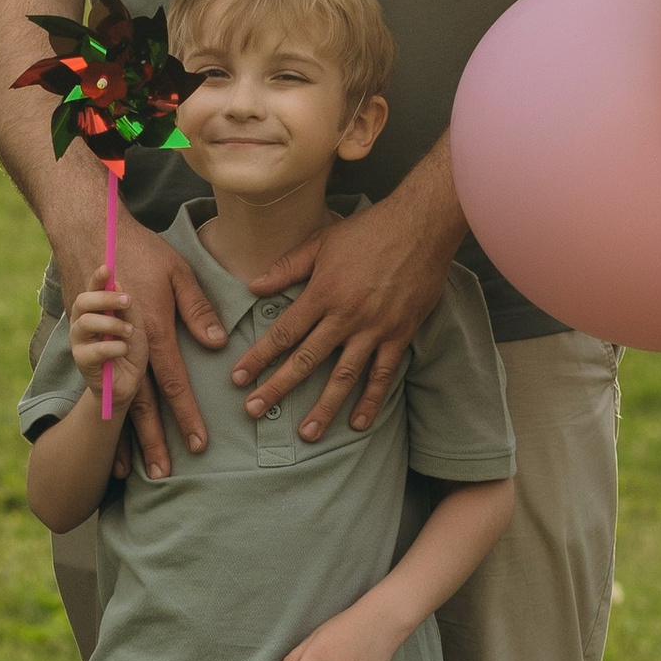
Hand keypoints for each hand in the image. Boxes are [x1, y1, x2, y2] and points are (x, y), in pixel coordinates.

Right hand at [54, 204, 226, 480]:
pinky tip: (106, 437)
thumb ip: (197, 309)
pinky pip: (97, 387)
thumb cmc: (140, 251)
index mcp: (154, 332)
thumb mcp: (178, 272)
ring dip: (126, 436)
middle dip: (155, 441)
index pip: (175, 383)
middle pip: (143, 403)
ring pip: (117, 401)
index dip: (187, 416)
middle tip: (165, 473)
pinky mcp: (88, 343)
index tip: (197, 444)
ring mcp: (105, 346)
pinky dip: (102, 415)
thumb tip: (217, 343)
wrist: (87, 236)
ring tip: (133, 471)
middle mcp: (129, 347)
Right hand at [66, 286, 150, 413]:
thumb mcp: (135, 324)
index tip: (107, 267)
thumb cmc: (130, 350)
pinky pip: (95, 349)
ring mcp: (78, 341)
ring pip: (86, 322)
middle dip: (105, 298)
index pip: (92, 289)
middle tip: (127, 301)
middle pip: (83, 301)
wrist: (127, 383)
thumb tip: (117, 284)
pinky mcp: (82, 361)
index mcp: (95, 310)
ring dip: (113, 324)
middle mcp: (81, 322)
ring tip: (129, 332)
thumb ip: (126, 307)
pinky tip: (123, 350)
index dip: (97, 278)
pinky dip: (115, 347)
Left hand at [233, 179, 462, 441]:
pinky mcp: (400, 334)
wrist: (421, 226)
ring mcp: (375, 329)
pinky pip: (383, 374)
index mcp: (322, 293)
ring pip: (344, 376)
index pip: (283, 332)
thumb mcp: (322, 241)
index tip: (238, 378)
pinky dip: (371, 400)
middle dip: (278, 388)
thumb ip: (287, 267)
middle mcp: (346, 316)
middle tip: (254, 411)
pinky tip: (358, 422)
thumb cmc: (369, 230)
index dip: (259, 357)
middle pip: (306, 360)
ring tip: (307, 434)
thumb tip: (253, 287)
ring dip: (324, 407)